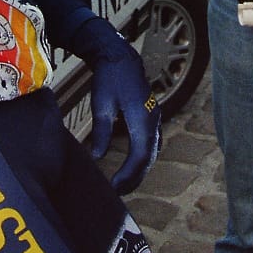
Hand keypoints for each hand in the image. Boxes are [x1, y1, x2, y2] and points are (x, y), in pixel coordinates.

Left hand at [76, 19, 161, 193]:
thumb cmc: (109, 79)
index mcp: (141, 118)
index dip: (128, 175)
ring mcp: (154, 119)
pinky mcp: (151, 118)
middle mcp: (153, 120)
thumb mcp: (101, 104)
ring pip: (152, 153)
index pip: (140, 155)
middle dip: (134, 178)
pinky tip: (131, 168)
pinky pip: (151, 145)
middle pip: (149, 158)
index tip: (113, 187)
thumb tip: (98, 157)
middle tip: (116, 194)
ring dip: (139, 171)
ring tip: (122, 186)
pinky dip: (142, 160)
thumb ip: (101, 131)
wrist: (121, 58)